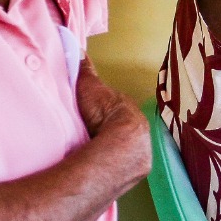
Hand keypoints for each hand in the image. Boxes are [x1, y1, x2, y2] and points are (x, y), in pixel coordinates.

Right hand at [75, 59, 149, 178]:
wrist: (120, 143)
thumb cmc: (104, 112)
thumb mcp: (89, 86)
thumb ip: (84, 70)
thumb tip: (78, 50)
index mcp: (128, 110)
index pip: (117, 112)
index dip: (104, 114)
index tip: (92, 119)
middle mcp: (139, 129)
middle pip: (122, 132)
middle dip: (111, 135)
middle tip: (93, 141)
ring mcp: (141, 150)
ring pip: (126, 150)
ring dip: (115, 153)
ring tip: (97, 158)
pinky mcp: (139, 167)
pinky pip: (127, 166)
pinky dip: (117, 167)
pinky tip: (104, 170)